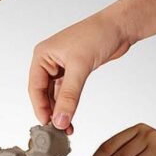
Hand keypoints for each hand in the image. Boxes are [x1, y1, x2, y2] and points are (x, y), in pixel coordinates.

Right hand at [29, 13, 130, 134]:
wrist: (120, 26)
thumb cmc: (98, 34)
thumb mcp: (80, 67)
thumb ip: (69, 97)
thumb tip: (60, 120)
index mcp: (42, 55)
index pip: (35, 87)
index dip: (40, 108)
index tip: (47, 124)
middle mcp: (49, 61)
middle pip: (44, 94)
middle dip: (51, 112)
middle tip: (57, 129)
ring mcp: (61, 67)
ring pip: (55, 95)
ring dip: (60, 111)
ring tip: (66, 128)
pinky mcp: (74, 71)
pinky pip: (67, 93)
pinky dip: (69, 105)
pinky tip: (71, 117)